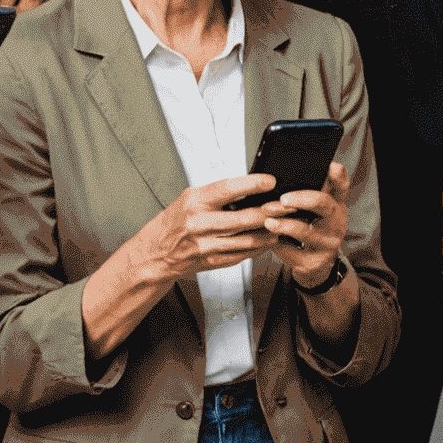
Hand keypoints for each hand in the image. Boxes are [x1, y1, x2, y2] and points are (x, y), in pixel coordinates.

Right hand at [146, 175, 286, 281]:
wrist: (156, 253)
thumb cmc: (175, 221)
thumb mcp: (190, 198)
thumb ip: (217, 193)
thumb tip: (249, 186)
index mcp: (195, 202)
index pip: (227, 189)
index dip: (252, 184)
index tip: (270, 181)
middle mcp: (200, 224)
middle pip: (243, 218)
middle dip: (269, 211)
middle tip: (287, 205)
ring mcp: (207, 246)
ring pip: (247, 239)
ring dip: (269, 232)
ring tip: (284, 223)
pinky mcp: (213, 261)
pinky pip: (242, 254)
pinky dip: (258, 247)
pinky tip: (268, 240)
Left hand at [270, 162, 349, 288]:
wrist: (316, 265)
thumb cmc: (311, 229)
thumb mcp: (314, 211)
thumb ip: (307, 192)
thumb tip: (281, 175)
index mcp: (335, 204)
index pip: (341, 185)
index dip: (337, 175)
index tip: (330, 166)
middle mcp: (336, 222)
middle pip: (324, 204)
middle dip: (302, 199)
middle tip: (283, 198)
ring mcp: (327, 243)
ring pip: (305, 231)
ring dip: (283, 224)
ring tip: (268, 220)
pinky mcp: (314, 262)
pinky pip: (293, 252)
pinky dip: (279, 244)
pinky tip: (269, 238)